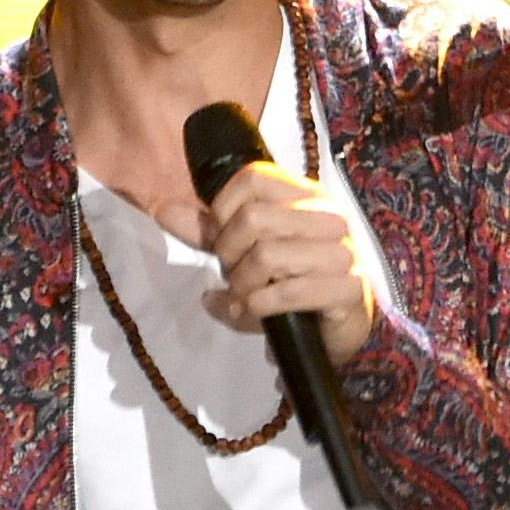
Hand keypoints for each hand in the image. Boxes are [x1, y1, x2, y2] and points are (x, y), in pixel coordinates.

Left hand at [157, 162, 377, 364]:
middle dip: (229, 254)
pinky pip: (288, 292)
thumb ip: (209, 232)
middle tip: (231, 276)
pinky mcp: (348, 288)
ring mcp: (343, 252)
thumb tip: (161, 210)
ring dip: (243, 285)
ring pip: (268, 255)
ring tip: (242, 299)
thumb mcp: (247, 254)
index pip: (253, 178)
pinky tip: (254, 312)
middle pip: (254, 217)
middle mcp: (330, 217)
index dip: (223, 210)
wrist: (335, 330)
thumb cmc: (290, 285)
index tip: (221, 240)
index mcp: (307, 196)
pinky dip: (259, 306)